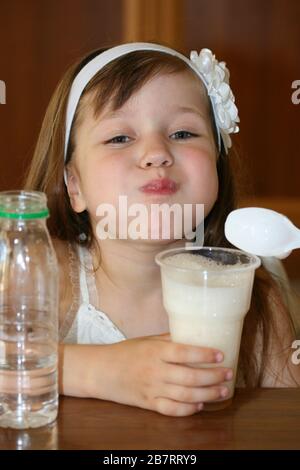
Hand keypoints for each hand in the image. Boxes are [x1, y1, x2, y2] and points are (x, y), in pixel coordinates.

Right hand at [93, 334, 232, 416]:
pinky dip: (187, 409)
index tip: (221, 354)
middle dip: (213, 376)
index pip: (185, 352)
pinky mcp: (148, 404)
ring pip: (185, 395)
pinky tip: (199, 405)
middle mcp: (156, 371)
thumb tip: (193, 334)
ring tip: (223, 391)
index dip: (205, 354)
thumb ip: (169, 339)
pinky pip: (172, 410)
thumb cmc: (125, 352)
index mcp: (156, 351)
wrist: (101, 371)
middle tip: (228, 373)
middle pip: (190, 376)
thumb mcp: (147, 340)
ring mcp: (152, 389)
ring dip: (208, 394)